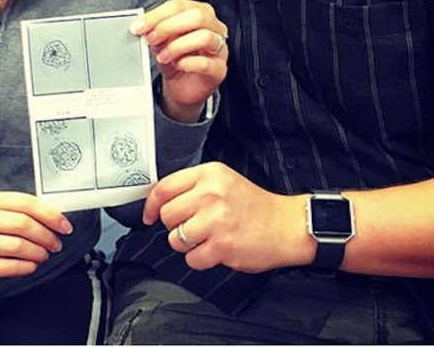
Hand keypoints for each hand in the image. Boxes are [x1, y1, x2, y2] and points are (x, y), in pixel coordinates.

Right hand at [0, 190, 72, 289]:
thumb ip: (22, 211)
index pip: (25, 202)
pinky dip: (26, 267)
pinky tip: (32, 265)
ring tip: (44, 255)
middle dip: (46, 235)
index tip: (64, 226)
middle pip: (22, 224)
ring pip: (17, 246)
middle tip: (56, 243)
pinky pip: (8, 266)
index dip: (49, 214)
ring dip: (38, 252)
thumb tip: (56, 217)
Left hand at [132, 0, 227, 122]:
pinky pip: (206, 63)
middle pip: (197, 16)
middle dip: (169, 27)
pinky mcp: (219, 69)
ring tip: (162, 56)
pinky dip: (187, 63)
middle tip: (151, 39)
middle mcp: (214, 27)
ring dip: (177, 46)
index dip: (157, 15)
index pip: (179, 6)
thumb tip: (144, 26)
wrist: (182, 87)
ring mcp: (220, 48)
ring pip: (205, 37)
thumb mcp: (161, 41)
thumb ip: (155, 30)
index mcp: (199, 13)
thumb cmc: (175, 59)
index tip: (139, 25)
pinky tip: (177, 65)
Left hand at [143, 161, 305, 272]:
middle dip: (175, 225)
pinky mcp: (222, 246)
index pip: (165, 187)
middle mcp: (211, 194)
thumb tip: (161, 201)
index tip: (149, 214)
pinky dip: (200, 259)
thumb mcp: (224, 181)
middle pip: (167, 214)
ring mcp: (216, 220)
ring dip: (187, 244)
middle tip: (191, 226)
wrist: (285, 225)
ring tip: (206, 238)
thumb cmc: (254, 206)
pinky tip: (215, 249)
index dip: (151, 204)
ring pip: (176, 238)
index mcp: (209, 174)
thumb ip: (194, 186)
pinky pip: (192, 259)